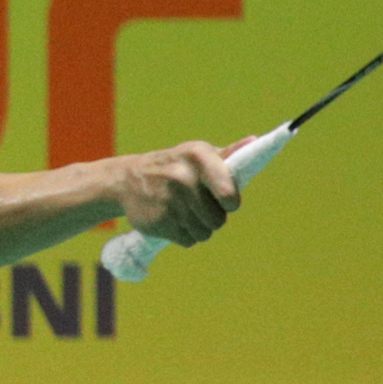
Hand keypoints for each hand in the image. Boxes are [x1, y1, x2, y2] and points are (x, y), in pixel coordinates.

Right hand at [110, 139, 242, 245]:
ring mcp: (170, 202)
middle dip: (214, 217)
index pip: (228, 192)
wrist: (128, 180)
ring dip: (200, 228)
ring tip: (187, 214)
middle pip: (218, 219)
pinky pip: (188, 240)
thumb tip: (254, 142)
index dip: (230, 202)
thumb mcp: (197, 154)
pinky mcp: (159, 222)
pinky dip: (185, 235)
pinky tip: (175, 221)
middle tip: (200, 207)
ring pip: (204, 233)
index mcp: (198, 157)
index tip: (226, 201)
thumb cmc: (174, 165)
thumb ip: (227, 154)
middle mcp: (183, 178)